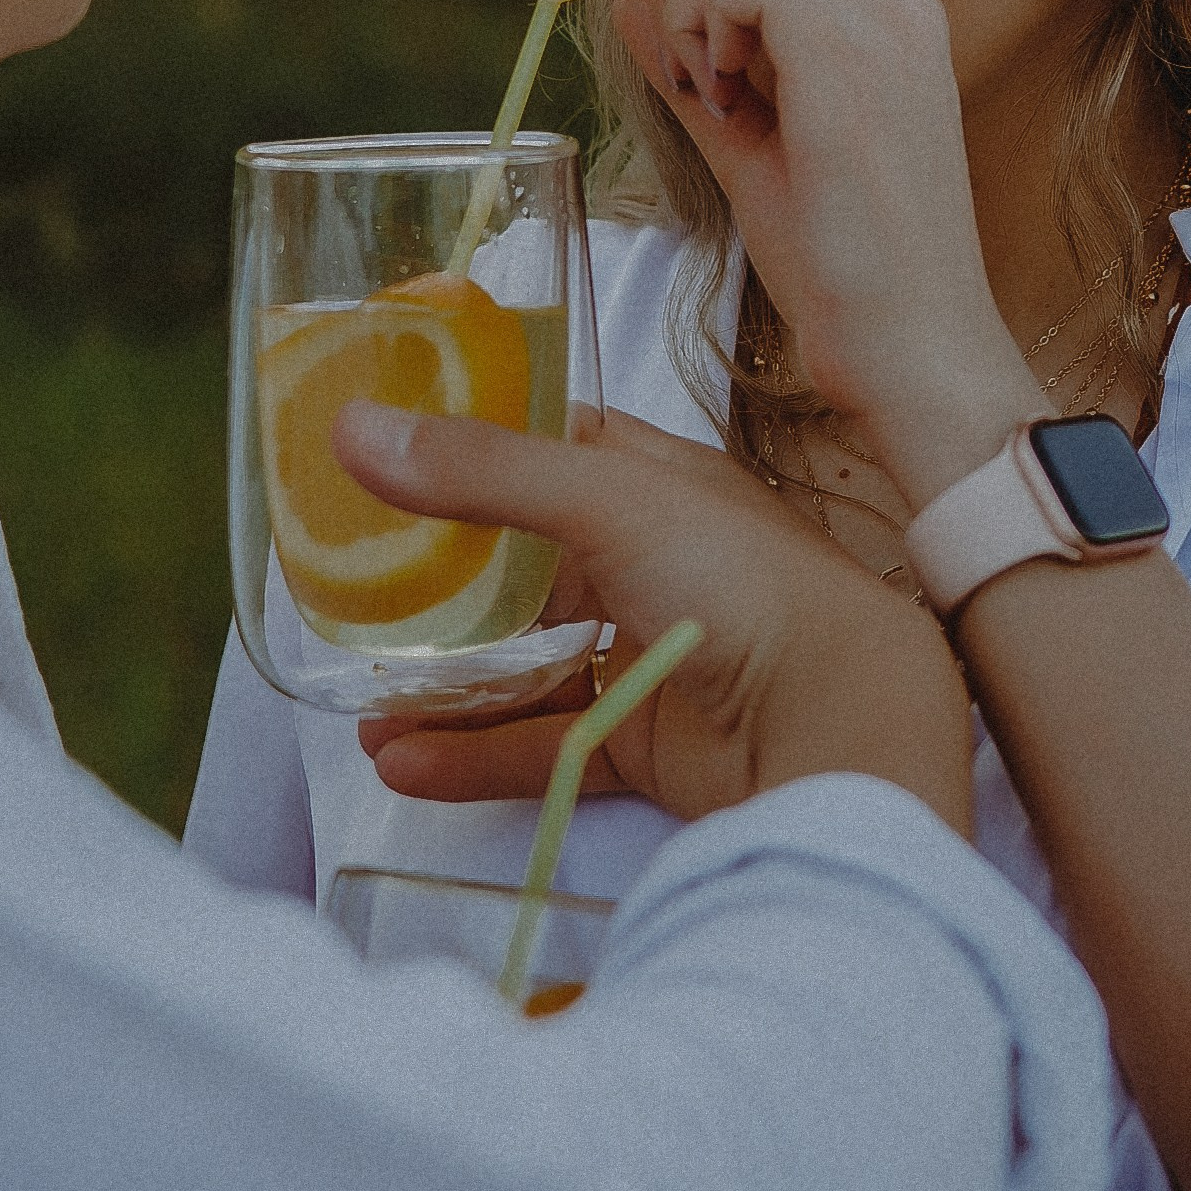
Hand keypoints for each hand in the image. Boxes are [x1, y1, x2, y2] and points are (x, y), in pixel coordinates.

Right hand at [337, 401, 974, 835]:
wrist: (837, 723)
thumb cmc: (744, 584)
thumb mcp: (609, 500)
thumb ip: (483, 471)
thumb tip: (354, 429)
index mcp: (656, 484)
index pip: (551, 448)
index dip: (473, 448)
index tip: (383, 458)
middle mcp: (651, 563)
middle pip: (526, 568)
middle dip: (443, 589)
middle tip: (353, 599)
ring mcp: (647, 654)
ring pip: (526, 665)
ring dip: (446, 685)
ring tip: (363, 705)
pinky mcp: (643, 739)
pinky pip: (541, 743)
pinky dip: (473, 754)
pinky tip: (403, 761)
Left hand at [579, 0, 1041, 500]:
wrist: (913, 348)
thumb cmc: (847, 274)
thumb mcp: (753, 156)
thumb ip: (694, 78)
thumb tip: (624, 4)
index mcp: (885, 28)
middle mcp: (895, 6)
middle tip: (697, 90)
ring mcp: (883, 22)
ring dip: (688, 9)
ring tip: (717, 102)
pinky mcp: (855, 53)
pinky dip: (707, 30)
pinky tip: (727, 102)